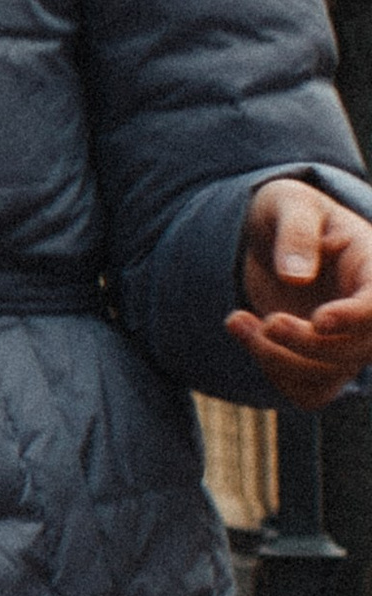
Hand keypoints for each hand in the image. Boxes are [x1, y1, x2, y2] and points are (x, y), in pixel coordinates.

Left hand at [227, 179, 371, 408]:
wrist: (270, 236)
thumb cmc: (288, 212)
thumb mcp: (288, 203)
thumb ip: (296, 232)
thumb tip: (296, 275)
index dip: (355, 318)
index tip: (319, 320)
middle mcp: (367, 311)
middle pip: (356, 349)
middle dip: (305, 343)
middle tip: (264, 321)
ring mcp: (347, 341)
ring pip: (329, 376)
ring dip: (278, 360)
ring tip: (236, 320)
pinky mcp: (321, 362)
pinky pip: (310, 392)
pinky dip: (275, 376)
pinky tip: (247, 335)